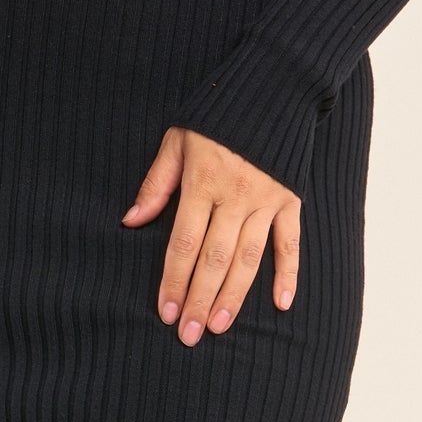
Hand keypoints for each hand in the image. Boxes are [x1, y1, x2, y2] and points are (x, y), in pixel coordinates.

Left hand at [121, 127, 299, 345]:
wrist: (272, 85)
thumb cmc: (215, 115)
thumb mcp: (177, 139)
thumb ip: (156, 183)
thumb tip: (130, 221)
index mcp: (202, 181)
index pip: (183, 242)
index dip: (173, 279)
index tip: (165, 311)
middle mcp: (235, 195)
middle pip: (215, 258)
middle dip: (199, 299)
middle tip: (189, 335)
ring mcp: (266, 199)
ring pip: (249, 258)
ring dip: (233, 296)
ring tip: (218, 326)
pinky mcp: (291, 198)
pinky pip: (290, 242)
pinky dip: (288, 273)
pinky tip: (282, 303)